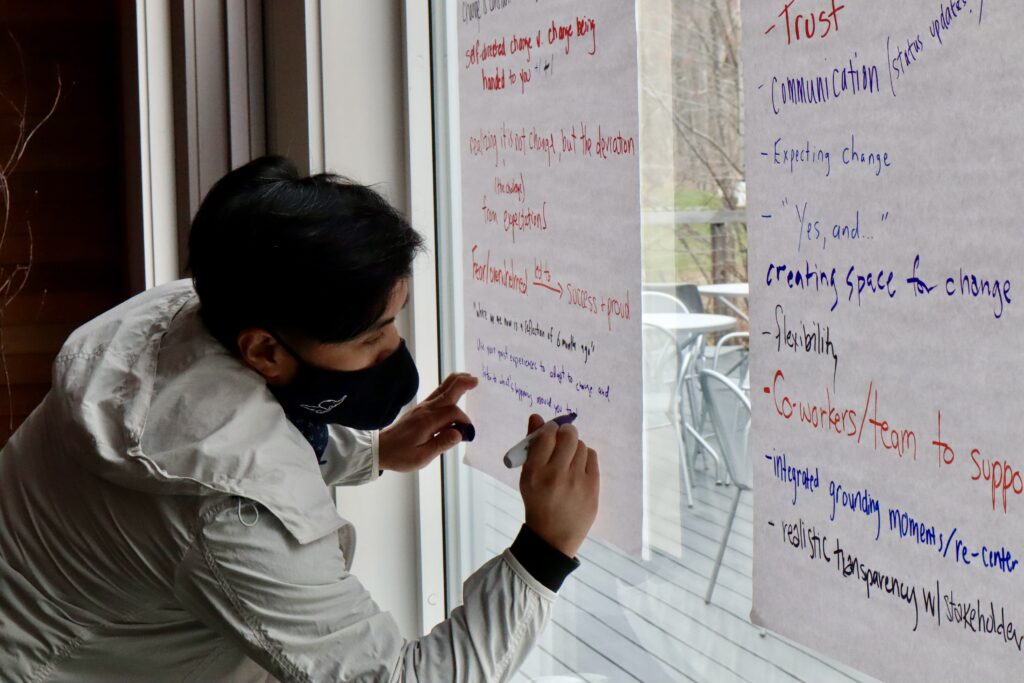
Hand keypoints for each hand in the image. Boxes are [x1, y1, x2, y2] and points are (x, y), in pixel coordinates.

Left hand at [378, 373, 477, 472]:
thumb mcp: (422, 456)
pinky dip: (448, 388)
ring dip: (456, 382)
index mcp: (428, 421)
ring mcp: (422, 407)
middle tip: (476, 380)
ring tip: (469, 378)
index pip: (453, 413)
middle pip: (447, 391)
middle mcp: (425, 410)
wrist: (381, 449)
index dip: (464, 421)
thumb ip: (443, 443)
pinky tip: (454, 389)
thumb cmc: (401, 455)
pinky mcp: (420, 409)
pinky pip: (437, 394)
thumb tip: (460, 433)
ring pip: (441, 389)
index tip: (467, 434)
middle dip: (463, 384)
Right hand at [519, 414, 599, 556]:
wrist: (552, 536)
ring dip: (574, 447)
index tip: (550, 433)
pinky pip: (592, 457)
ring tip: (568, 459)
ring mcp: (577, 482)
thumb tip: (537, 416)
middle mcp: (556, 475)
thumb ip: (532, 445)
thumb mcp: (527, 476)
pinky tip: (578, 468)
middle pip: (568, 435)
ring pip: (581, 445)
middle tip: (563, 439)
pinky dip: (585, 458)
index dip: (549, 429)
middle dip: (566, 432)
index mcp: (535, 472)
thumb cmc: (537, 501)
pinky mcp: (592, 488)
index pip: (547, 435)